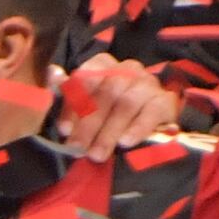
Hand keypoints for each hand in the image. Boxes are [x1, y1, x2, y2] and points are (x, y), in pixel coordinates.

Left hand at [52, 55, 180, 159]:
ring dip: (109, 132)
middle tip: (79, 148)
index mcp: (103, 65)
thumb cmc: (108, 109)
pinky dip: (137, 129)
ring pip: (126, 105)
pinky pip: (152, 113)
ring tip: (98, 153)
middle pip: (105, 94)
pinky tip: (126, 143)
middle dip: (89, 124)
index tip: (64, 130)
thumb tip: (53, 72)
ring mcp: (148, 83)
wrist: (152, 118)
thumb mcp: (85, 99)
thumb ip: (67, 89)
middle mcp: (126, 69)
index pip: (84, 80)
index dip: (72, 106)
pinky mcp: (165, 100)